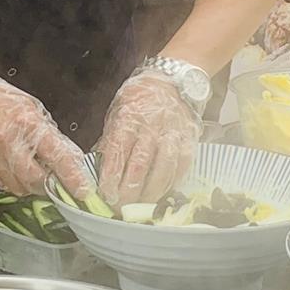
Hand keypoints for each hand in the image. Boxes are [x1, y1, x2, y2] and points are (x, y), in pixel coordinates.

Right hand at [0, 72, 93, 198]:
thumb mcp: (29, 108)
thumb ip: (48, 134)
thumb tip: (67, 158)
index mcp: (27, 122)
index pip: (58, 156)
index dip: (73, 177)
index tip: (84, 190)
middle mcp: (9, 141)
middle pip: (36, 180)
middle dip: (48, 184)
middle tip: (52, 179)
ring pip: (19, 186)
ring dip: (30, 184)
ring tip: (28, 166)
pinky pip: (2, 184)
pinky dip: (12, 180)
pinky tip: (11, 164)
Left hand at [96, 70, 200, 204]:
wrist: (171, 82)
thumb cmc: (139, 99)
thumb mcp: (117, 112)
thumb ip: (110, 140)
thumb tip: (100, 169)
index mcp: (128, 115)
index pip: (117, 150)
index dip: (111, 176)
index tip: (106, 194)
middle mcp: (151, 123)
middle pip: (140, 163)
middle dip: (129, 190)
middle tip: (120, 206)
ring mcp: (172, 131)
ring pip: (163, 167)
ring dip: (151, 191)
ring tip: (140, 205)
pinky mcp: (188, 138)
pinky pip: (181, 165)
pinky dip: (171, 183)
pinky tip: (162, 193)